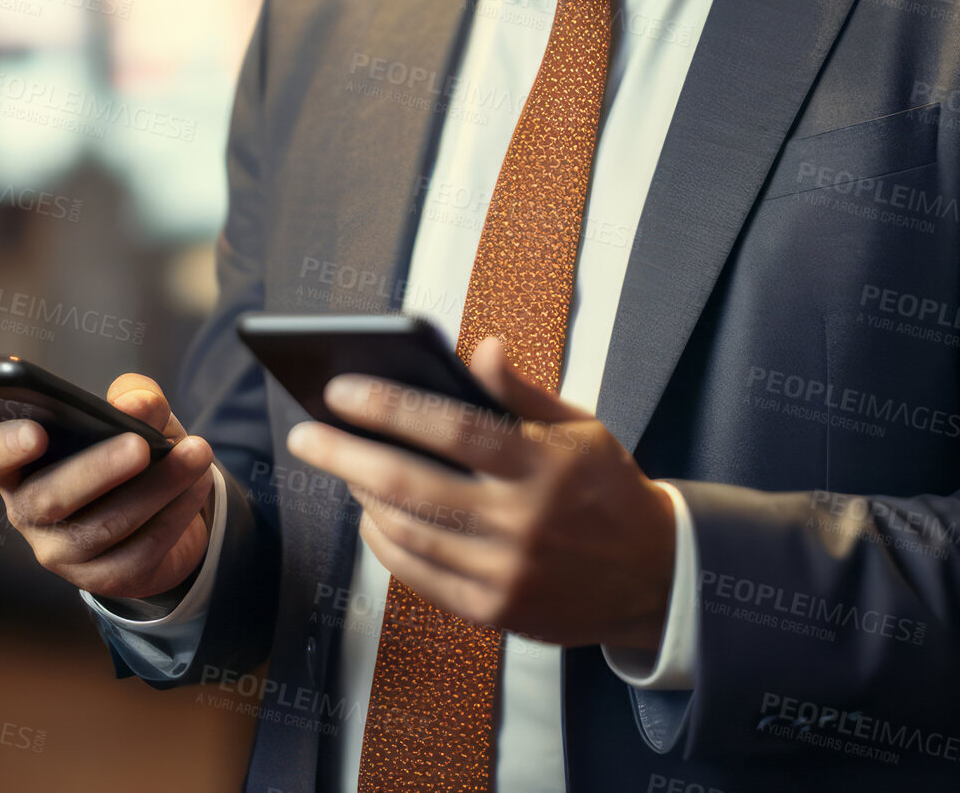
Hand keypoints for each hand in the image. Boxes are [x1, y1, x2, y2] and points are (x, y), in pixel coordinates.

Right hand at [0, 374, 216, 599]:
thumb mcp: (135, 417)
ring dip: (156, 489)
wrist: (164, 508)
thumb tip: (136, 403)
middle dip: (97, 470)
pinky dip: (174, 514)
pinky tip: (198, 484)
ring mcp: (60, 553)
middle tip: (141, 445)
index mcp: (17, 463)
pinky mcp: (102, 579)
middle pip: (47, 498)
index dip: (2, 447)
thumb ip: (135, 399)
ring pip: (101, 528)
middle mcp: (27, 511)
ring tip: (197, 454)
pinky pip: (138, 552)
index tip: (36, 431)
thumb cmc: (130, 450)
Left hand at [287, 336, 675, 651]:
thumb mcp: (582, 429)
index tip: (341, 389)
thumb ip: (523, 392)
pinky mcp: (495, 611)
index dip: (389, 406)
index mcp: (544, 466)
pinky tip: (373, 515)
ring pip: (407, 532)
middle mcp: (522, 522)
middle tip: (305, 436)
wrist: (654, 577)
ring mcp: (506, 572)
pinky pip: (419, 575)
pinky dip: (386, 543)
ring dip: (362, 497)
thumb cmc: (608, 489)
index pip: (452, 428)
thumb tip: (482, 349)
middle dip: (346, 455)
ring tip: (341, 469)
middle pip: (411, 485)